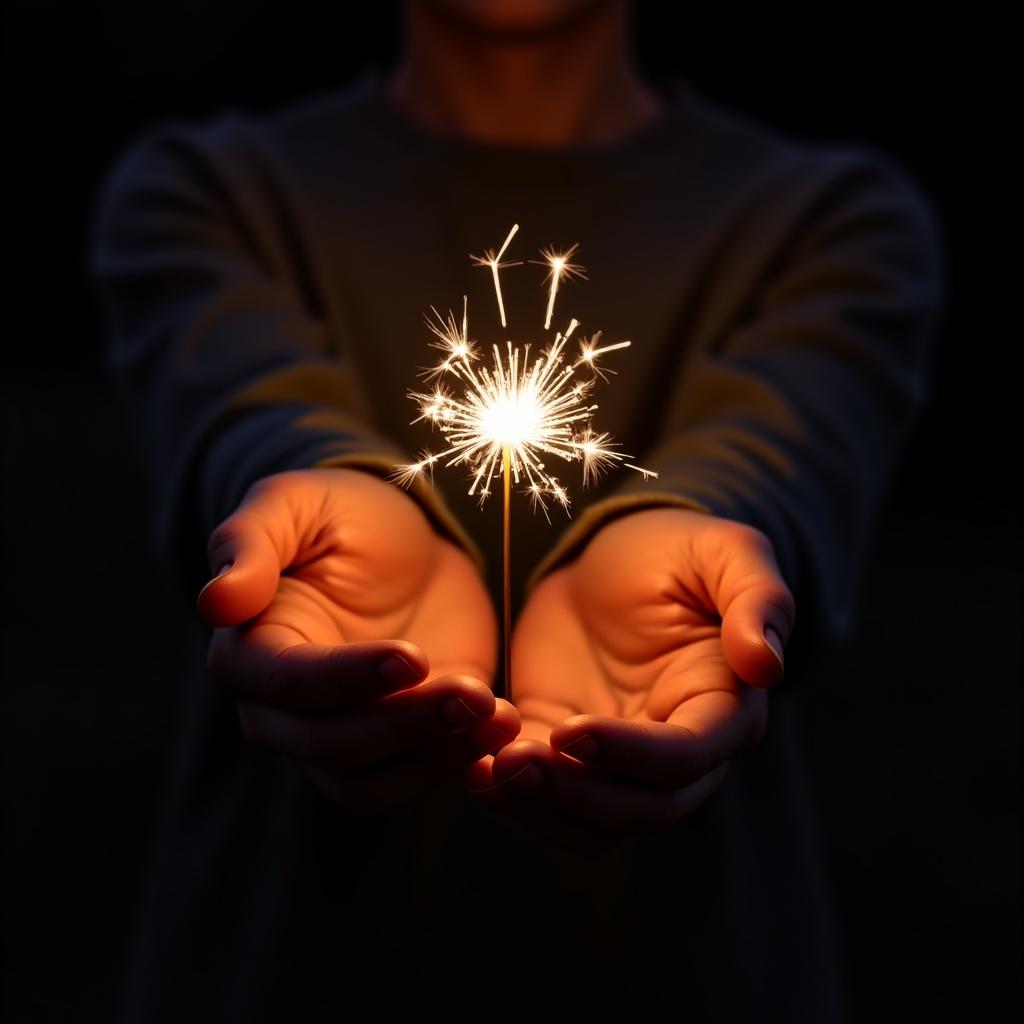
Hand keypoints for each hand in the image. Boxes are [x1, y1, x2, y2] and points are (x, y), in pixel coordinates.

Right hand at [197, 468, 518, 810]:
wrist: (405, 542)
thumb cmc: (341, 515)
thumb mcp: (295, 504)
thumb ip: (250, 542)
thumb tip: (215, 601)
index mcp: (250, 652)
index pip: (288, 685)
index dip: (347, 679)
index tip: (411, 658)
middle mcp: (283, 711)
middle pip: (332, 746)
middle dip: (404, 726)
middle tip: (474, 695)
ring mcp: (339, 736)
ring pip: (371, 780)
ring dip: (436, 755)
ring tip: (498, 715)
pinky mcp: (397, 745)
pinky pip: (415, 778)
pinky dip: (457, 763)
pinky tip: (505, 730)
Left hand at [465, 508, 793, 844]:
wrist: (610, 559)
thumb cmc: (676, 552)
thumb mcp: (723, 553)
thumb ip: (757, 599)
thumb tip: (766, 665)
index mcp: (724, 708)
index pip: (688, 758)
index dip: (633, 755)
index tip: (572, 731)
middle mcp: (680, 751)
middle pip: (641, 809)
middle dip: (578, 794)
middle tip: (514, 762)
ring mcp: (621, 759)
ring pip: (594, 822)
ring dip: (541, 809)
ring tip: (486, 772)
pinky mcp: (567, 750)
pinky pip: (547, 798)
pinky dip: (512, 794)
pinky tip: (472, 767)